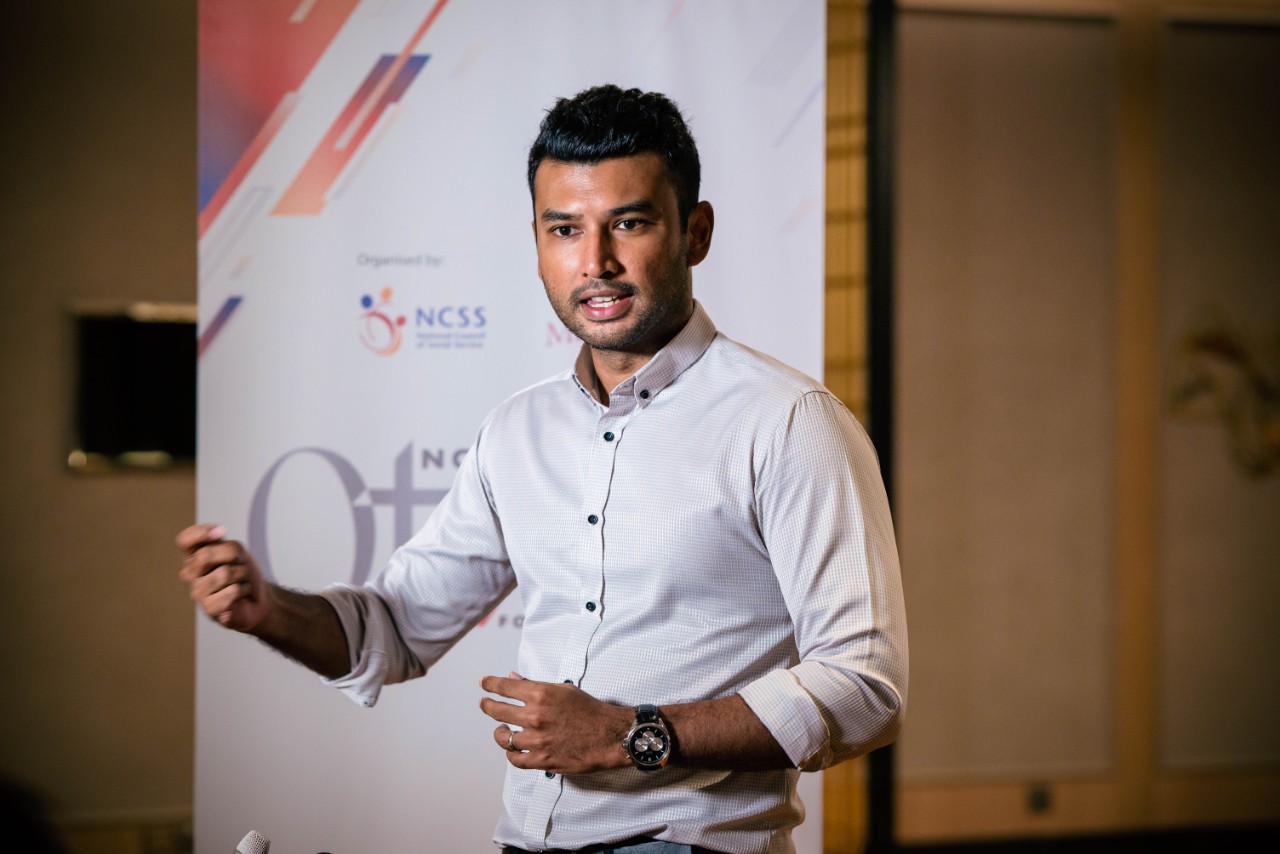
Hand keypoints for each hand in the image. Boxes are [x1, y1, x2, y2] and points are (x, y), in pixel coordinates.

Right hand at [177, 523, 272, 631]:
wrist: (257, 598)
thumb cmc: (242, 572)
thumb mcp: (236, 550)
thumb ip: (221, 542)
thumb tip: (217, 533)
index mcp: (192, 557)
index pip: (184, 540)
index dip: (201, 533)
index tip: (221, 532)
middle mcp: (189, 574)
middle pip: (205, 555)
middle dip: (233, 557)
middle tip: (238, 565)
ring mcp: (196, 593)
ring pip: (224, 574)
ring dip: (242, 575)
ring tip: (240, 581)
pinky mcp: (209, 609)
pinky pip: (232, 591)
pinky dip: (244, 590)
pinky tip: (240, 595)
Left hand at [479, 673, 633, 774]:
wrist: (609, 735)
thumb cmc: (590, 710)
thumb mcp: (564, 690)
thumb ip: (535, 685)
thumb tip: (513, 677)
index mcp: (541, 694)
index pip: (505, 687)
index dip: (490, 684)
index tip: (483, 683)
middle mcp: (535, 716)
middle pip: (498, 711)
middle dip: (487, 706)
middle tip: (485, 704)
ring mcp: (537, 740)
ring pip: (504, 738)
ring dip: (500, 733)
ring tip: (502, 730)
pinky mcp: (542, 760)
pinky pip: (515, 759)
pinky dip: (511, 753)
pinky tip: (512, 748)